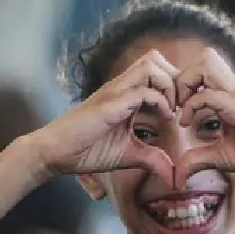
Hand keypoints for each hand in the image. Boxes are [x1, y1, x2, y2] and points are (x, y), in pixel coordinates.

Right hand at [30, 50, 178, 186]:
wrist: (55, 154)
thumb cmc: (85, 151)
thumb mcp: (128, 155)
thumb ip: (152, 159)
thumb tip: (173, 175)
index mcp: (125, 94)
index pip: (156, 70)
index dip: (174, 85)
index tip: (180, 110)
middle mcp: (121, 87)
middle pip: (156, 58)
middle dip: (175, 78)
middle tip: (180, 105)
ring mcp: (115, 92)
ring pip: (151, 65)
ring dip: (168, 85)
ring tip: (171, 110)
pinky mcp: (110, 105)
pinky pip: (142, 91)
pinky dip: (160, 102)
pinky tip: (163, 119)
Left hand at [173, 48, 234, 187]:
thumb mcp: (222, 157)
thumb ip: (199, 159)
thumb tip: (178, 175)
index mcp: (231, 96)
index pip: (202, 71)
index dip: (183, 87)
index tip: (176, 113)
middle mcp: (234, 89)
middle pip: (203, 57)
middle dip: (183, 77)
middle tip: (176, 105)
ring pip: (206, 62)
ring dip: (187, 82)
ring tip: (182, 108)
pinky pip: (209, 94)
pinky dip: (192, 106)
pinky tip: (187, 124)